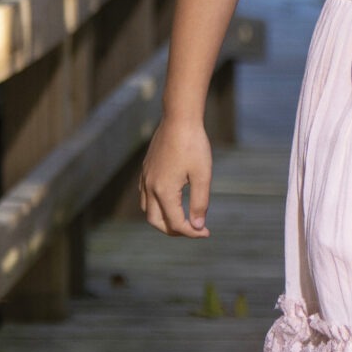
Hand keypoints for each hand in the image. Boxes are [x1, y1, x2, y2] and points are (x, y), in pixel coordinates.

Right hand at [140, 117, 212, 237]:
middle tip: (193, 230)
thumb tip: (197, 227)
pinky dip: (156, 205)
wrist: (179, 118)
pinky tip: (170, 201)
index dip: (192, 232)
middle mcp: (150, 187)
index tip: (206, 232)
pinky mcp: (146, 169)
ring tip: (182, 219)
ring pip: (148, 210)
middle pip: (156, 222)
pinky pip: (145, 196)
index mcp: (164, 191)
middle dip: (174, 231)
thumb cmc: (194, 145)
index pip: (176, 224)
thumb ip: (200, 203)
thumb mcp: (202, 175)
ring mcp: (145, 177)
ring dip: (163, 220)